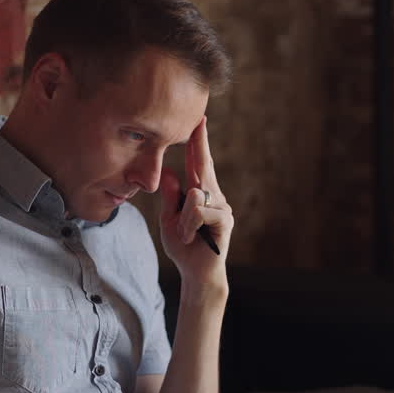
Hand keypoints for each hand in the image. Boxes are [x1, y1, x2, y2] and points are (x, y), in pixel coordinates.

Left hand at [159, 117, 232, 287]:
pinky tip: (191, 238)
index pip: (197, 163)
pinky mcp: (225, 221)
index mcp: (200, 194)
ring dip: (183, 219)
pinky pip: (200, 212)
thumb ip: (170, 198)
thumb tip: (168, 172)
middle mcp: (214, 196)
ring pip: (195, 196)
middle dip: (200, 143)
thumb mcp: (170, 220)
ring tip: (184, 235)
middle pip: (204, 165)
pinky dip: (189, 226)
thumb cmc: (184, 247)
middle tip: (198, 119)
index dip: (197, 142)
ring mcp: (222, 207)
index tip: (198, 120)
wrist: (196, 273)